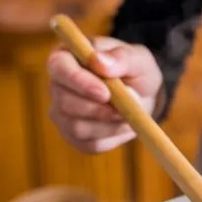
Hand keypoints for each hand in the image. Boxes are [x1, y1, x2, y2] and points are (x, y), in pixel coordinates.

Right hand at [47, 37, 162, 152]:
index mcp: (66, 57)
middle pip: (65, 102)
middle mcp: (57, 86)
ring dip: (110, 124)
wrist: (143, 94)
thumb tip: (99, 61)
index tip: (105, 93)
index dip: (79, 82)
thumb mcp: (137, 58)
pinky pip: (90, 144)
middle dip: (98, 109)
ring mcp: (62, 113)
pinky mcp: (74, 137)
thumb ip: (121, 57)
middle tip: (125, 107)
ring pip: (77, 127)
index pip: (58, 68)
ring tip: (131, 114)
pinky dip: (113, 137)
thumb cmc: (135, 69)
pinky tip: (126, 125)